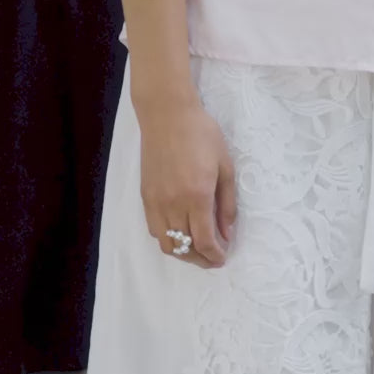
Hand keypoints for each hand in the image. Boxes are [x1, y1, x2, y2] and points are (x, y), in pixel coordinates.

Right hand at [137, 92, 236, 269]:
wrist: (168, 115)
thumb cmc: (202, 134)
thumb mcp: (225, 166)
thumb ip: (227, 203)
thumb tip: (227, 233)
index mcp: (197, 196)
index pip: (204, 241)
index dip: (215, 256)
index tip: (223, 258)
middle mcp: (174, 204)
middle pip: (185, 248)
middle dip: (202, 259)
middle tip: (214, 257)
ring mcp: (156, 202)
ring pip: (167, 244)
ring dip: (183, 253)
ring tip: (197, 248)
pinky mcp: (146, 197)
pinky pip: (154, 230)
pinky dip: (168, 239)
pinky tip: (179, 231)